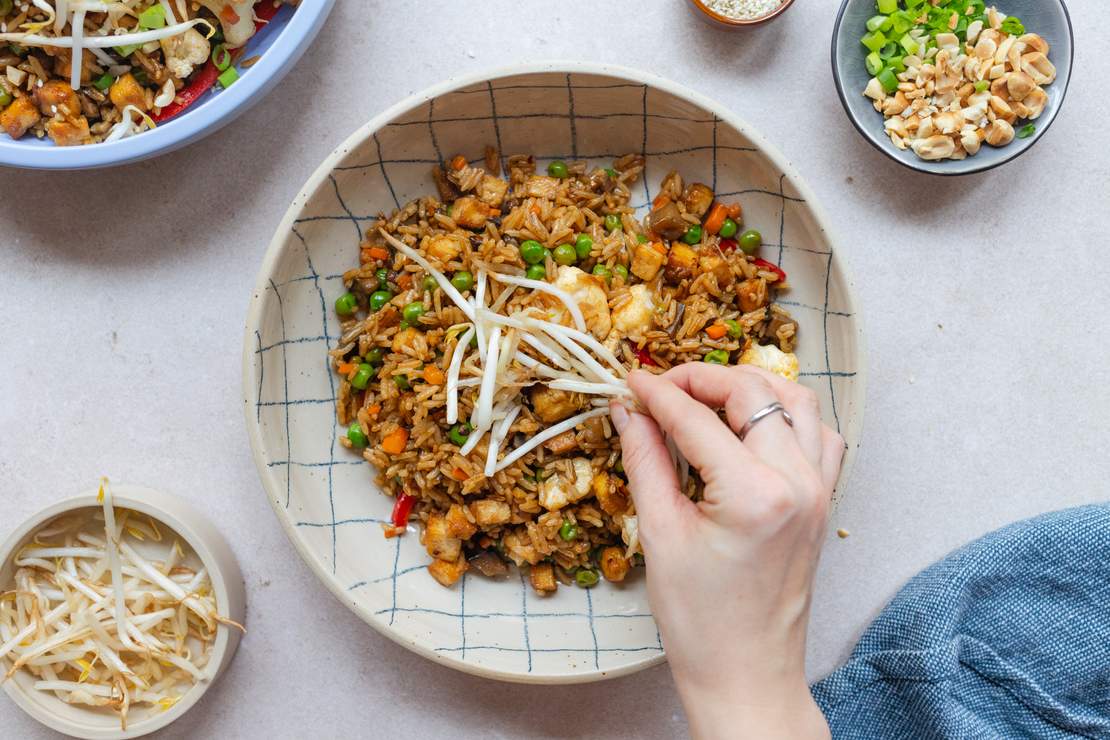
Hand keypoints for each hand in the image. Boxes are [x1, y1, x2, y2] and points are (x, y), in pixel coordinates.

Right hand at [609, 364, 843, 739]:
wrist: (746, 674)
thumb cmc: (700, 621)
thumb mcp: (660, 535)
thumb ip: (645, 461)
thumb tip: (628, 411)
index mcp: (754, 493)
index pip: (697, 418)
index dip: (657, 394)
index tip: (630, 381)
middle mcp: (798, 482)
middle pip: (752, 393)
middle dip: (703, 379)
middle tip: (662, 388)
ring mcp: (819, 490)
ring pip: (795, 401)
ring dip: (749, 387)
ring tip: (705, 397)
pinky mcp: (824, 501)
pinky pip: (818, 434)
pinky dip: (785, 415)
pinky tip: (751, 426)